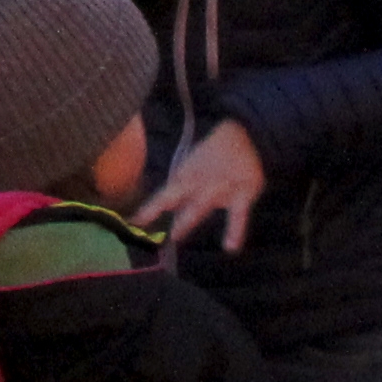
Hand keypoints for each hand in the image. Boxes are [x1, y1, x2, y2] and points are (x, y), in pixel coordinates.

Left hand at [140, 123, 272, 249]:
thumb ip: (180, 192)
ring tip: (176, 235)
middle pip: (178, 196)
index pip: (164, 196)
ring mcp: (221, 186)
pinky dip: (235, 230)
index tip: (134, 223)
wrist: (247, 134)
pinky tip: (230, 247)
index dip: (149, 210)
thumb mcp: (193, 169)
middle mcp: (200, 181)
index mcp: (187, 176)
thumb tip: (165, 210)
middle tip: (146, 231)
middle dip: (160, 209)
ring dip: (187, 219)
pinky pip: (238, 214)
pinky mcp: (243, 192)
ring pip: (202, 204)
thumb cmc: (214, 156)